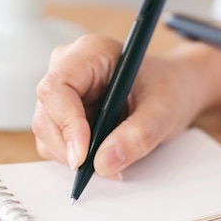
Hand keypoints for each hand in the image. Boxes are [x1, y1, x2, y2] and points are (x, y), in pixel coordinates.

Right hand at [32, 34, 207, 177]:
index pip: (57, 88)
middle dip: (71, 148)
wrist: (173, 90)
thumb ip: (137, 135)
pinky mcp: (62, 112)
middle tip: (106, 168)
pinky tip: (105, 153)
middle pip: (47, 115)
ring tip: (114, 158)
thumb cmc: (169, 89)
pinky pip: (55, 142)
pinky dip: (77, 157)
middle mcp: (69, 67)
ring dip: (74, 155)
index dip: (66, 124)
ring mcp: (62, 91)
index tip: (83, 156)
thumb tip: (104, 163)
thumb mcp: (163, 111)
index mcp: (91, 52)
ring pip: (47, 133)